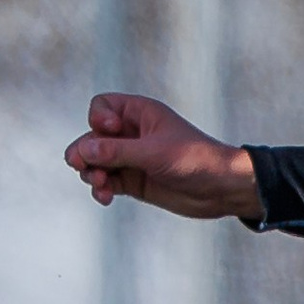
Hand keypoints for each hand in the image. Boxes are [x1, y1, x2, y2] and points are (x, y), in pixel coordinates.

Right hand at [65, 92, 261, 219]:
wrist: (222, 189)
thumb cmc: (195, 160)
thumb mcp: (153, 153)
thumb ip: (116, 152)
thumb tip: (82, 150)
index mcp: (141, 114)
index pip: (101, 106)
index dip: (98, 119)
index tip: (110, 131)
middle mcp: (132, 134)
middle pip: (92, 137)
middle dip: (85, 152)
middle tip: (83, 167)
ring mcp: (132, 158)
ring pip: (95, 162)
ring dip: (91, 173)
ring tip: (101, 186)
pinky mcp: (134, 181)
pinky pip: (106, 181)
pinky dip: (101, 188)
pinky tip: (105, 197)